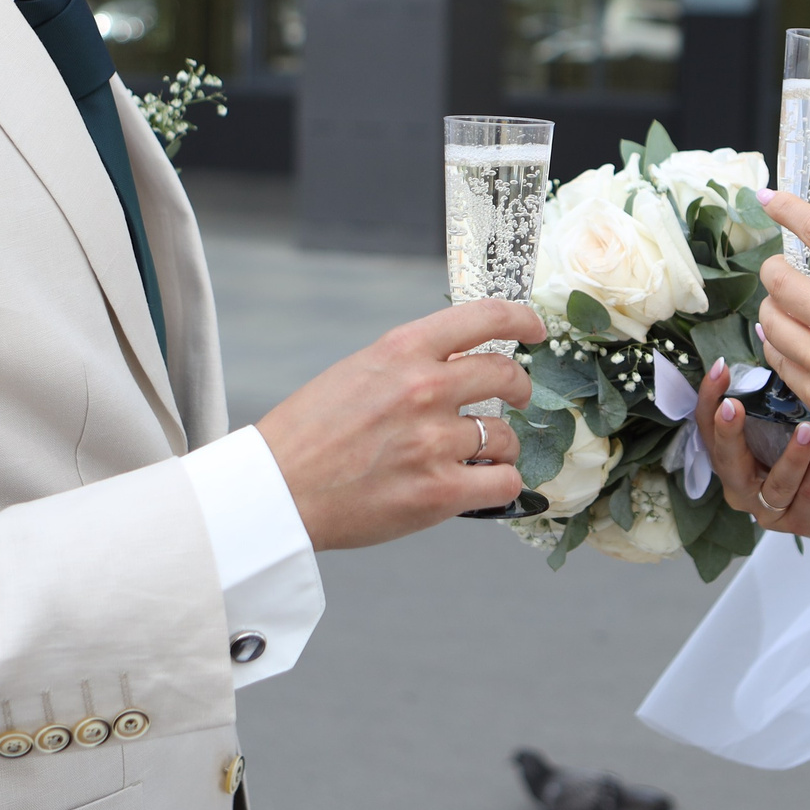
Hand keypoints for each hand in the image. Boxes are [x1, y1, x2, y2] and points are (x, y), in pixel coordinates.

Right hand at [257, 298, 544, 549]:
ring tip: (480, 456)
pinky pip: (504, 483)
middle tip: (517, 397)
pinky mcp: (439, 492)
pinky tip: (482, 484)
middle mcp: (424, 389)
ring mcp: (434, 442)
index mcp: (401, 350)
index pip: (484, 316)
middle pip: (507, 375)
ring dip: (501, 447)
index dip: (521, 319)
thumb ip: (409, 365)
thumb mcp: (355, 372)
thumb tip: (459, 365)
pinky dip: (500, 484)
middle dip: (520, 387)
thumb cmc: (307, 437)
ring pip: (506, 437)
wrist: (274, 492)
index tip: (534, 329)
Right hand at [690, 359, 809, 553]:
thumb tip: (769, 336)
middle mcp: (743, 488)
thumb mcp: (787, 427)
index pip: (707, 429)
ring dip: (792, 456)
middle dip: (728, 433)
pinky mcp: (802, 522)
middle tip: (734, 405)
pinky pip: (809, 494)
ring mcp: (771, 511)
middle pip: (726, 462)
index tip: (720, 367)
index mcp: (731, 461)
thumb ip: (775, 398)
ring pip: (775, 485)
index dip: (708, 399)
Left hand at [753, 190, 809, 470]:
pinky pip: (775, 355)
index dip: (788, 209)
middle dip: (775, 270)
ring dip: (773, 308)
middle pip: (778, 278)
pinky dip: (779, 343)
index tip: (768, 199)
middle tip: (784, 275)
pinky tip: (796, 344)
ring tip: (792, 313)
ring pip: (768, 317)